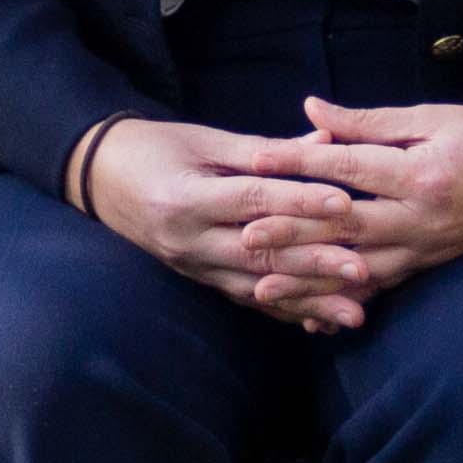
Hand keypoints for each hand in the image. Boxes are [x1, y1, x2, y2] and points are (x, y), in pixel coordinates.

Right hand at [79, 116, 388, 332]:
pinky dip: (285, 311)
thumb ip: (265, 149)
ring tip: (353, 312)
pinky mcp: (198, 279)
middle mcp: (187, 240)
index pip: (251, 201)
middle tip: (363, 269)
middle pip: (259, 255)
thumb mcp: (204, 140)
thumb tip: (326, 145)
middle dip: (314, 265)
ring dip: (308, 301)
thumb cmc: (154, 147)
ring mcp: (191, 266)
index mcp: (186, 198)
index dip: (298, 202)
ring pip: (257, 288)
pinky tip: (320, 322)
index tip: (344, 204)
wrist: (99, 178)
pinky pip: (246, 300)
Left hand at [230, 100, 462, 303]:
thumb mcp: (433, 117)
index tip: (255, 160)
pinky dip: (345, 299)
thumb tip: (312, 110)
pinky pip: (381, 287)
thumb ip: (369, 121)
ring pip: (357, 269)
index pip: (347, 169)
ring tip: (262, 285)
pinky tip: (311, 312)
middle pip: (344, 227)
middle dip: (291, 232)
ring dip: (308, 278)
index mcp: (422, 174)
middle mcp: (422, 219)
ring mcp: (427, 248)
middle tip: (243, 235)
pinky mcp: (430, 265)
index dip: (298, 163)